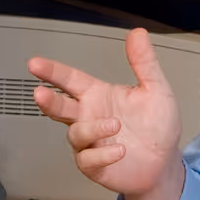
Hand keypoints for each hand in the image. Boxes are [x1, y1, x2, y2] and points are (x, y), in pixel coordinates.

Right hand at [29, 28, 184, 199]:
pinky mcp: (95, 165)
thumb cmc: (157, 127)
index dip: (52, 71)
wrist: (164, 163)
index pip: (70, 80)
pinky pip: (88, 160)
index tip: (35, 64)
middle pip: (59, 107)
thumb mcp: (156, 90)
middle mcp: (90, 118)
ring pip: (76, 134)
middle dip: (48, 101)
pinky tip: (119, 150)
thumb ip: (144, 62)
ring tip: (114, 125)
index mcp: (99, 96)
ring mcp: (90, 142)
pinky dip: (102, 155)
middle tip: (41, 94)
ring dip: (93, 129)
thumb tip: (138, 34)